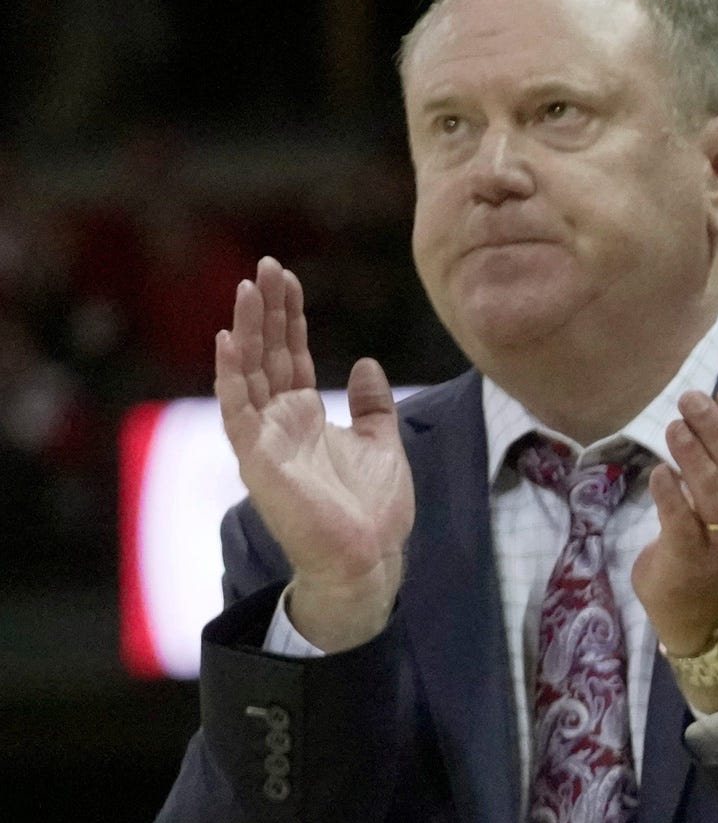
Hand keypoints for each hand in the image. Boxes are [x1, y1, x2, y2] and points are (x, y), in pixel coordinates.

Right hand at [216, 258, 414, 652]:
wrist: (369, 557)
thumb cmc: (373, 509)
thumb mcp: (382, 442)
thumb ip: (372, 404)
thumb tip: (363, 363)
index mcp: (304, 416)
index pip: (291, 354)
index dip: (290, 316)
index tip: (289, 278)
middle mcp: (278, 421)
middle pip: (267, 353)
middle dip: (267, 309)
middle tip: (267, 265)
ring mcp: (264, 437)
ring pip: (249, 371)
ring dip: (248, 328)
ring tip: (248, 287)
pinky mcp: (256, 457)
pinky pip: (237, 408)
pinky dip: (232, 374)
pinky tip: (229, 339)